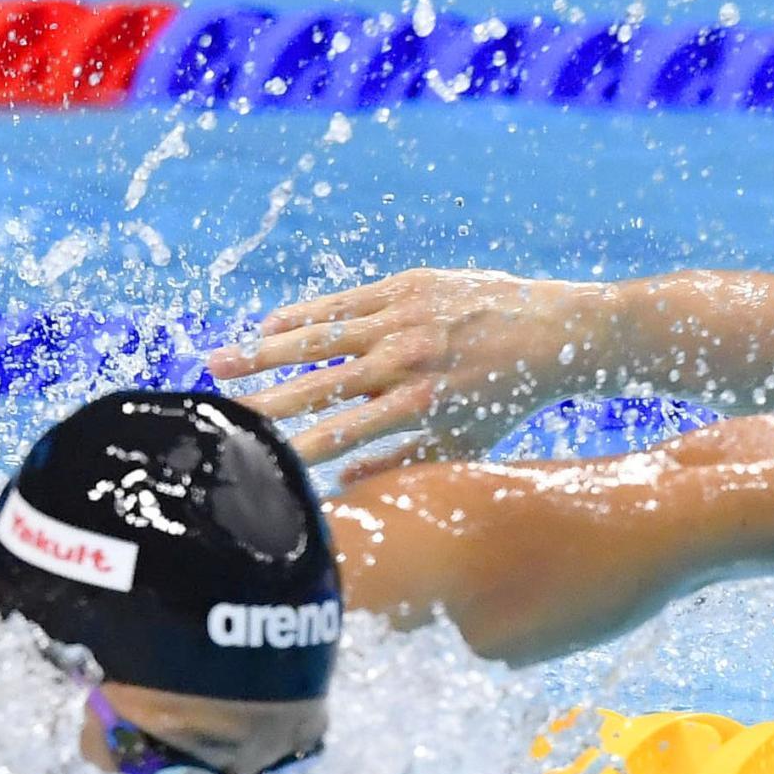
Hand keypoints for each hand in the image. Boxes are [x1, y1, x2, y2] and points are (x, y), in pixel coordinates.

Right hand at [206, 268, 614, 478]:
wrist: (558, 332)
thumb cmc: (507, 399)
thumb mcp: (462, 444)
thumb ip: (400, 464)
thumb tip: (343, 487)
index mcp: (419, 405)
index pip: (339, 433)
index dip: (293, 450)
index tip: (255, 465)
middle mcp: (406, 360)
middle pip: (316, 385)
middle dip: (262, 402)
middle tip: (215, 415)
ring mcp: (404, 318)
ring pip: (319, 337)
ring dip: (263, 352)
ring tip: (216, 365)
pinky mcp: (407, 286)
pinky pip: (343, 302)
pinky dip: (303, 315)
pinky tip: (265, 328)